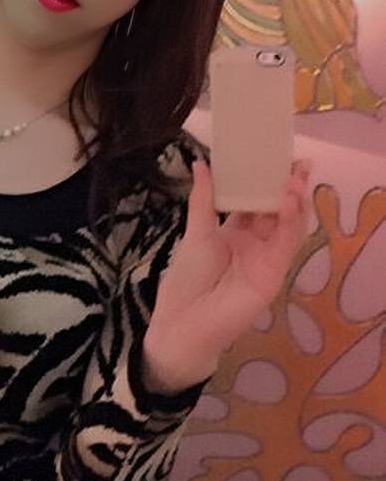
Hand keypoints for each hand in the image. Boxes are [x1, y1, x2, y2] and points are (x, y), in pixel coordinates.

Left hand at [145, 158, 314, 382]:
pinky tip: (288, 203)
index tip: (276, 155)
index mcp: (237, 233)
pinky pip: (285, 246)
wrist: (182, 325)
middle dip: (289, 186)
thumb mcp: (196, 234)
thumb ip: (204, 200)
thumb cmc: (187, 282)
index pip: (258, 201)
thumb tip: (201, 164)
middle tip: (297, 161)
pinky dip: (289, 223)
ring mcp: (267, 259)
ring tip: (295, 178)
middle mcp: (257, 244)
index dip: (268, 180)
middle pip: (278, 210)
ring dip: (294, 201)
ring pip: (289, 226)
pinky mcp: (273, 275)